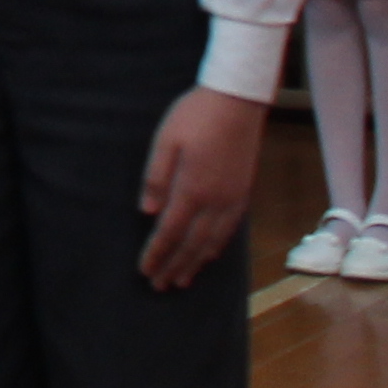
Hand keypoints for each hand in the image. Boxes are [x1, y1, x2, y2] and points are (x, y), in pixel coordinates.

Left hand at [134, 84, 262, 289]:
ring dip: (195, 263)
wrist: (237, 101)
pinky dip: (216, 247)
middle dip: (173, 266)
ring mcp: (232, 199)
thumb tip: (147, 213)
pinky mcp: (243, 193)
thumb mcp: (165, 142)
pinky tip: (209, 254)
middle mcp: (215, 201)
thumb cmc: (194, 117)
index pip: (169, 232)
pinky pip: (229, 230)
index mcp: (191, 189)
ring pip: (212, 242)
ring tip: (182, 279)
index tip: (145, 271)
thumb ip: (156, 178)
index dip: (156, 254)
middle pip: (191, 244)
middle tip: (159, 286)